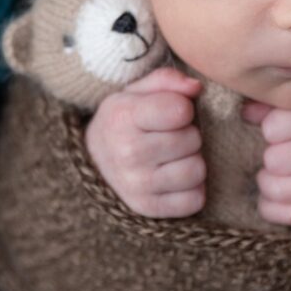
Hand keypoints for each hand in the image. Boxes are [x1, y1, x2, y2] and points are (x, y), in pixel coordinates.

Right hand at [83, 67, 204, 217]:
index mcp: (123, 117)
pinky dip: (191, 189)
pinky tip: (175, 178)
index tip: (172, 111)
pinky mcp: (148, 209)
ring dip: (191, 161)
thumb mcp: (136, 92)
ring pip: (197, 171)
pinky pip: (195, 200)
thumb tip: (196, 87)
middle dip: (188, 134)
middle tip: (171, 135)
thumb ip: (166, 80)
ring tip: (174, 156)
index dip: (183, 108)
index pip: (179, 110)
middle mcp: (127, 153)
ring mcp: (137, 186)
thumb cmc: (124, 120)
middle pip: (192, 139)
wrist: (94, 162)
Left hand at [241, 93, 290, 224]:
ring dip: (268, 183)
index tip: (285, 130)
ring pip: (275, 190)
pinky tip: (274, 198)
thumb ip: (272, 105)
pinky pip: (288, 215)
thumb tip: (244, 114)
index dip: (271, 129)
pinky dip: (271, 208)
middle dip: (270, 158)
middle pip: (272, 161)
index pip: (271, 128)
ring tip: (277, 175)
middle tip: (281, 155)